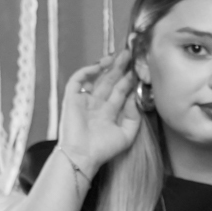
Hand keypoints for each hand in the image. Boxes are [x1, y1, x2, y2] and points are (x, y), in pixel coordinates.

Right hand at [56, 49, 141, 169]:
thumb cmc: (103, 149)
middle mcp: (97, 104)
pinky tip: (100, 65)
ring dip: (107, 67)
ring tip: (119, 56)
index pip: (121, 92)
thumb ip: (133, 117)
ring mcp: (85, 100)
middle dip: (120, 68)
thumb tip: (135, 98)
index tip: (139, 70)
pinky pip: (79, 80)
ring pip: (97, 78)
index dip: (129, 81)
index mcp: (109, 112)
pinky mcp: (72, 97)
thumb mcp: (126, 134)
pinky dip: (88, 71)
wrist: (82, 155)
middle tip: (129, 55)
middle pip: (110, 82)